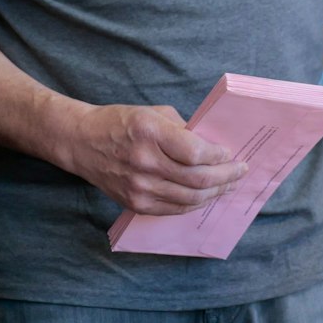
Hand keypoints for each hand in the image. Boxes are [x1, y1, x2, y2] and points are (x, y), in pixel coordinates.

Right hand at [66, 104, 244, 215]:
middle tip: (240, 171)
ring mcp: (139, 187)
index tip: (230, 153)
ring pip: (190, 198)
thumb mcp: (153, 113)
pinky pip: (174, 209)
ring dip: (215, 193)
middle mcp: (145, 162)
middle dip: (226, 176)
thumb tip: (212, 146)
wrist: (82, 143)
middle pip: (198, 179)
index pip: (196, 153)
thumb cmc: (120, 122)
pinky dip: (195, 203)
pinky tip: (207, 195)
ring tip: (229, 185)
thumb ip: (183, 129)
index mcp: (150, 132)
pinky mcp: (135, 203)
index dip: (219, 156)